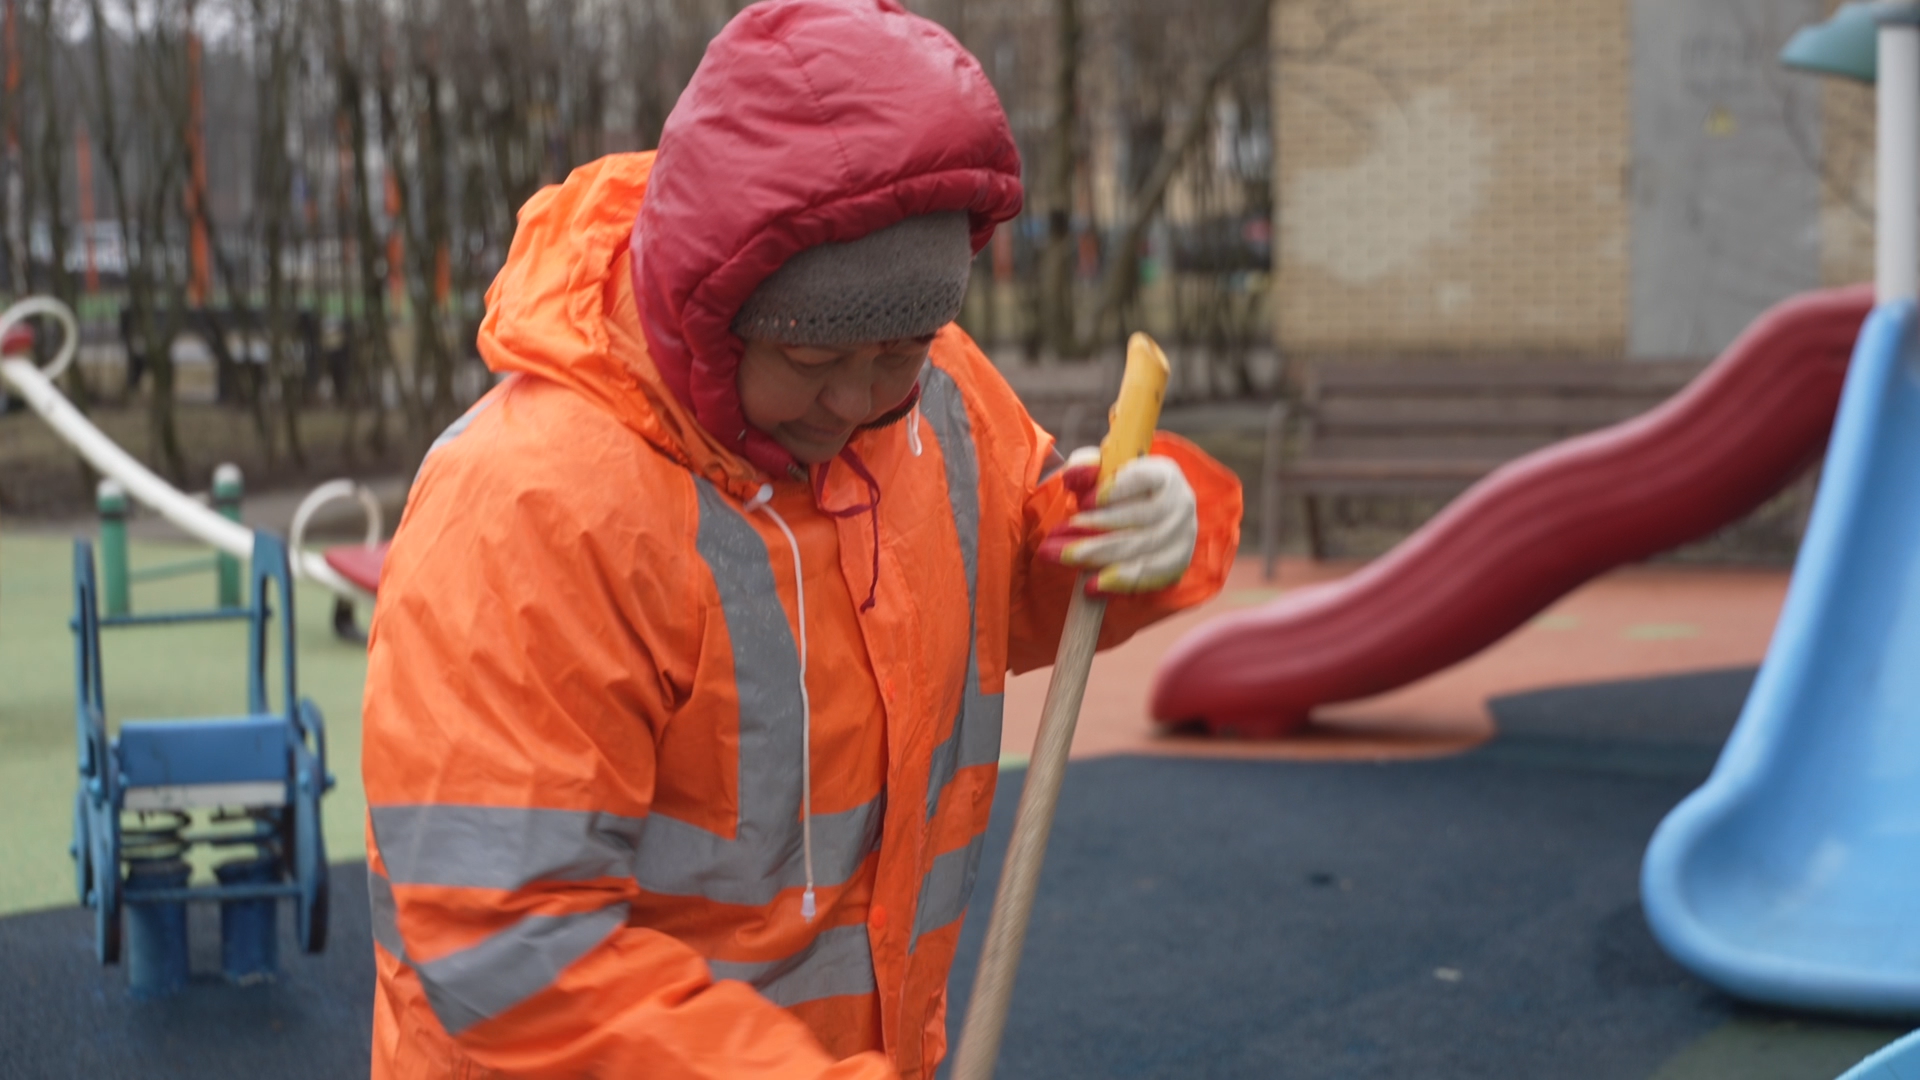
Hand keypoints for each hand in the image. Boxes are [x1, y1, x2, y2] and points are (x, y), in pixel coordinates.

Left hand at [1039, 446, 1197, 593]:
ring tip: (1069, 561)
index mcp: (1163, 474)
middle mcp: (1180, 503)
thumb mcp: (1104, 471)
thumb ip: (1086, 467)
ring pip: (1143, 549)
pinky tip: (1092, 586)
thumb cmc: (1122, 490)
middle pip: (1139, 519)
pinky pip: (1150, 576)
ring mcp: (1183, 534)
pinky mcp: (1178, 561)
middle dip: (1097, 532)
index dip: (1114, 491)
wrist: (1152, 512)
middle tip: (1060, 545)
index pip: (1142, 479)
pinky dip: (1120, 582)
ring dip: (1103, 558)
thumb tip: (1073, 476)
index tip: (1084, 502)